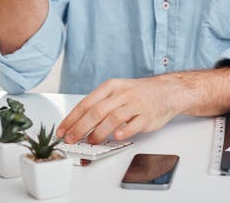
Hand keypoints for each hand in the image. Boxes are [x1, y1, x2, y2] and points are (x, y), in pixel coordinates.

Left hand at [56, 76, 189, 143]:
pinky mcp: (147, 115)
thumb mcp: (117, 91)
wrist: (166, 91)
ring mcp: (135, 104)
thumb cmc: (138, 94)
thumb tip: (78, 124)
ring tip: (91, 141)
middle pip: (96, 112)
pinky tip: (117, 137)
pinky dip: (125, 131)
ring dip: (99, 132)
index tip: (63, 130)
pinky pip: (134, 124)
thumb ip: (100, 105)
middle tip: (71, 139)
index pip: (86, 103)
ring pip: (113, 118)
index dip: (72, 118)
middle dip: (80, 128)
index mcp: (110, 87)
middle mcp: (121, 94)